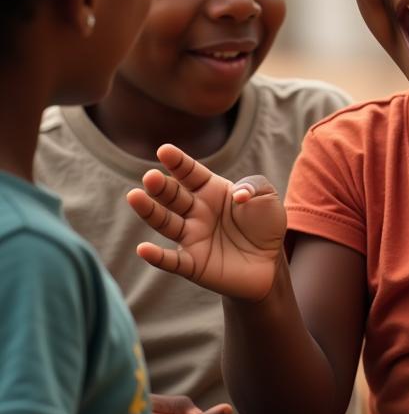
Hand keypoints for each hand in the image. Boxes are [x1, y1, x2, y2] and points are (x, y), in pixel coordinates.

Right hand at [126, 143, 285, 301]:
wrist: (269, 263)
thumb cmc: (264, 225)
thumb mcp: (267, 198)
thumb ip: (254, 187)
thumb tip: (238, 195)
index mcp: (211, 190)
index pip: (190, 173)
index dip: (178, 162)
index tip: (164, 150)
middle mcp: (196, 211)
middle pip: (173, 196)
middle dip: (161, 186)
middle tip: (150, 177)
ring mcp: (192, 237)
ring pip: (165, 223)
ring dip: (149, 211)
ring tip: (134, 197)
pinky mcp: (192, 264)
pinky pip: (171, 261)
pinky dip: (157, 256)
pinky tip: (143, 249)